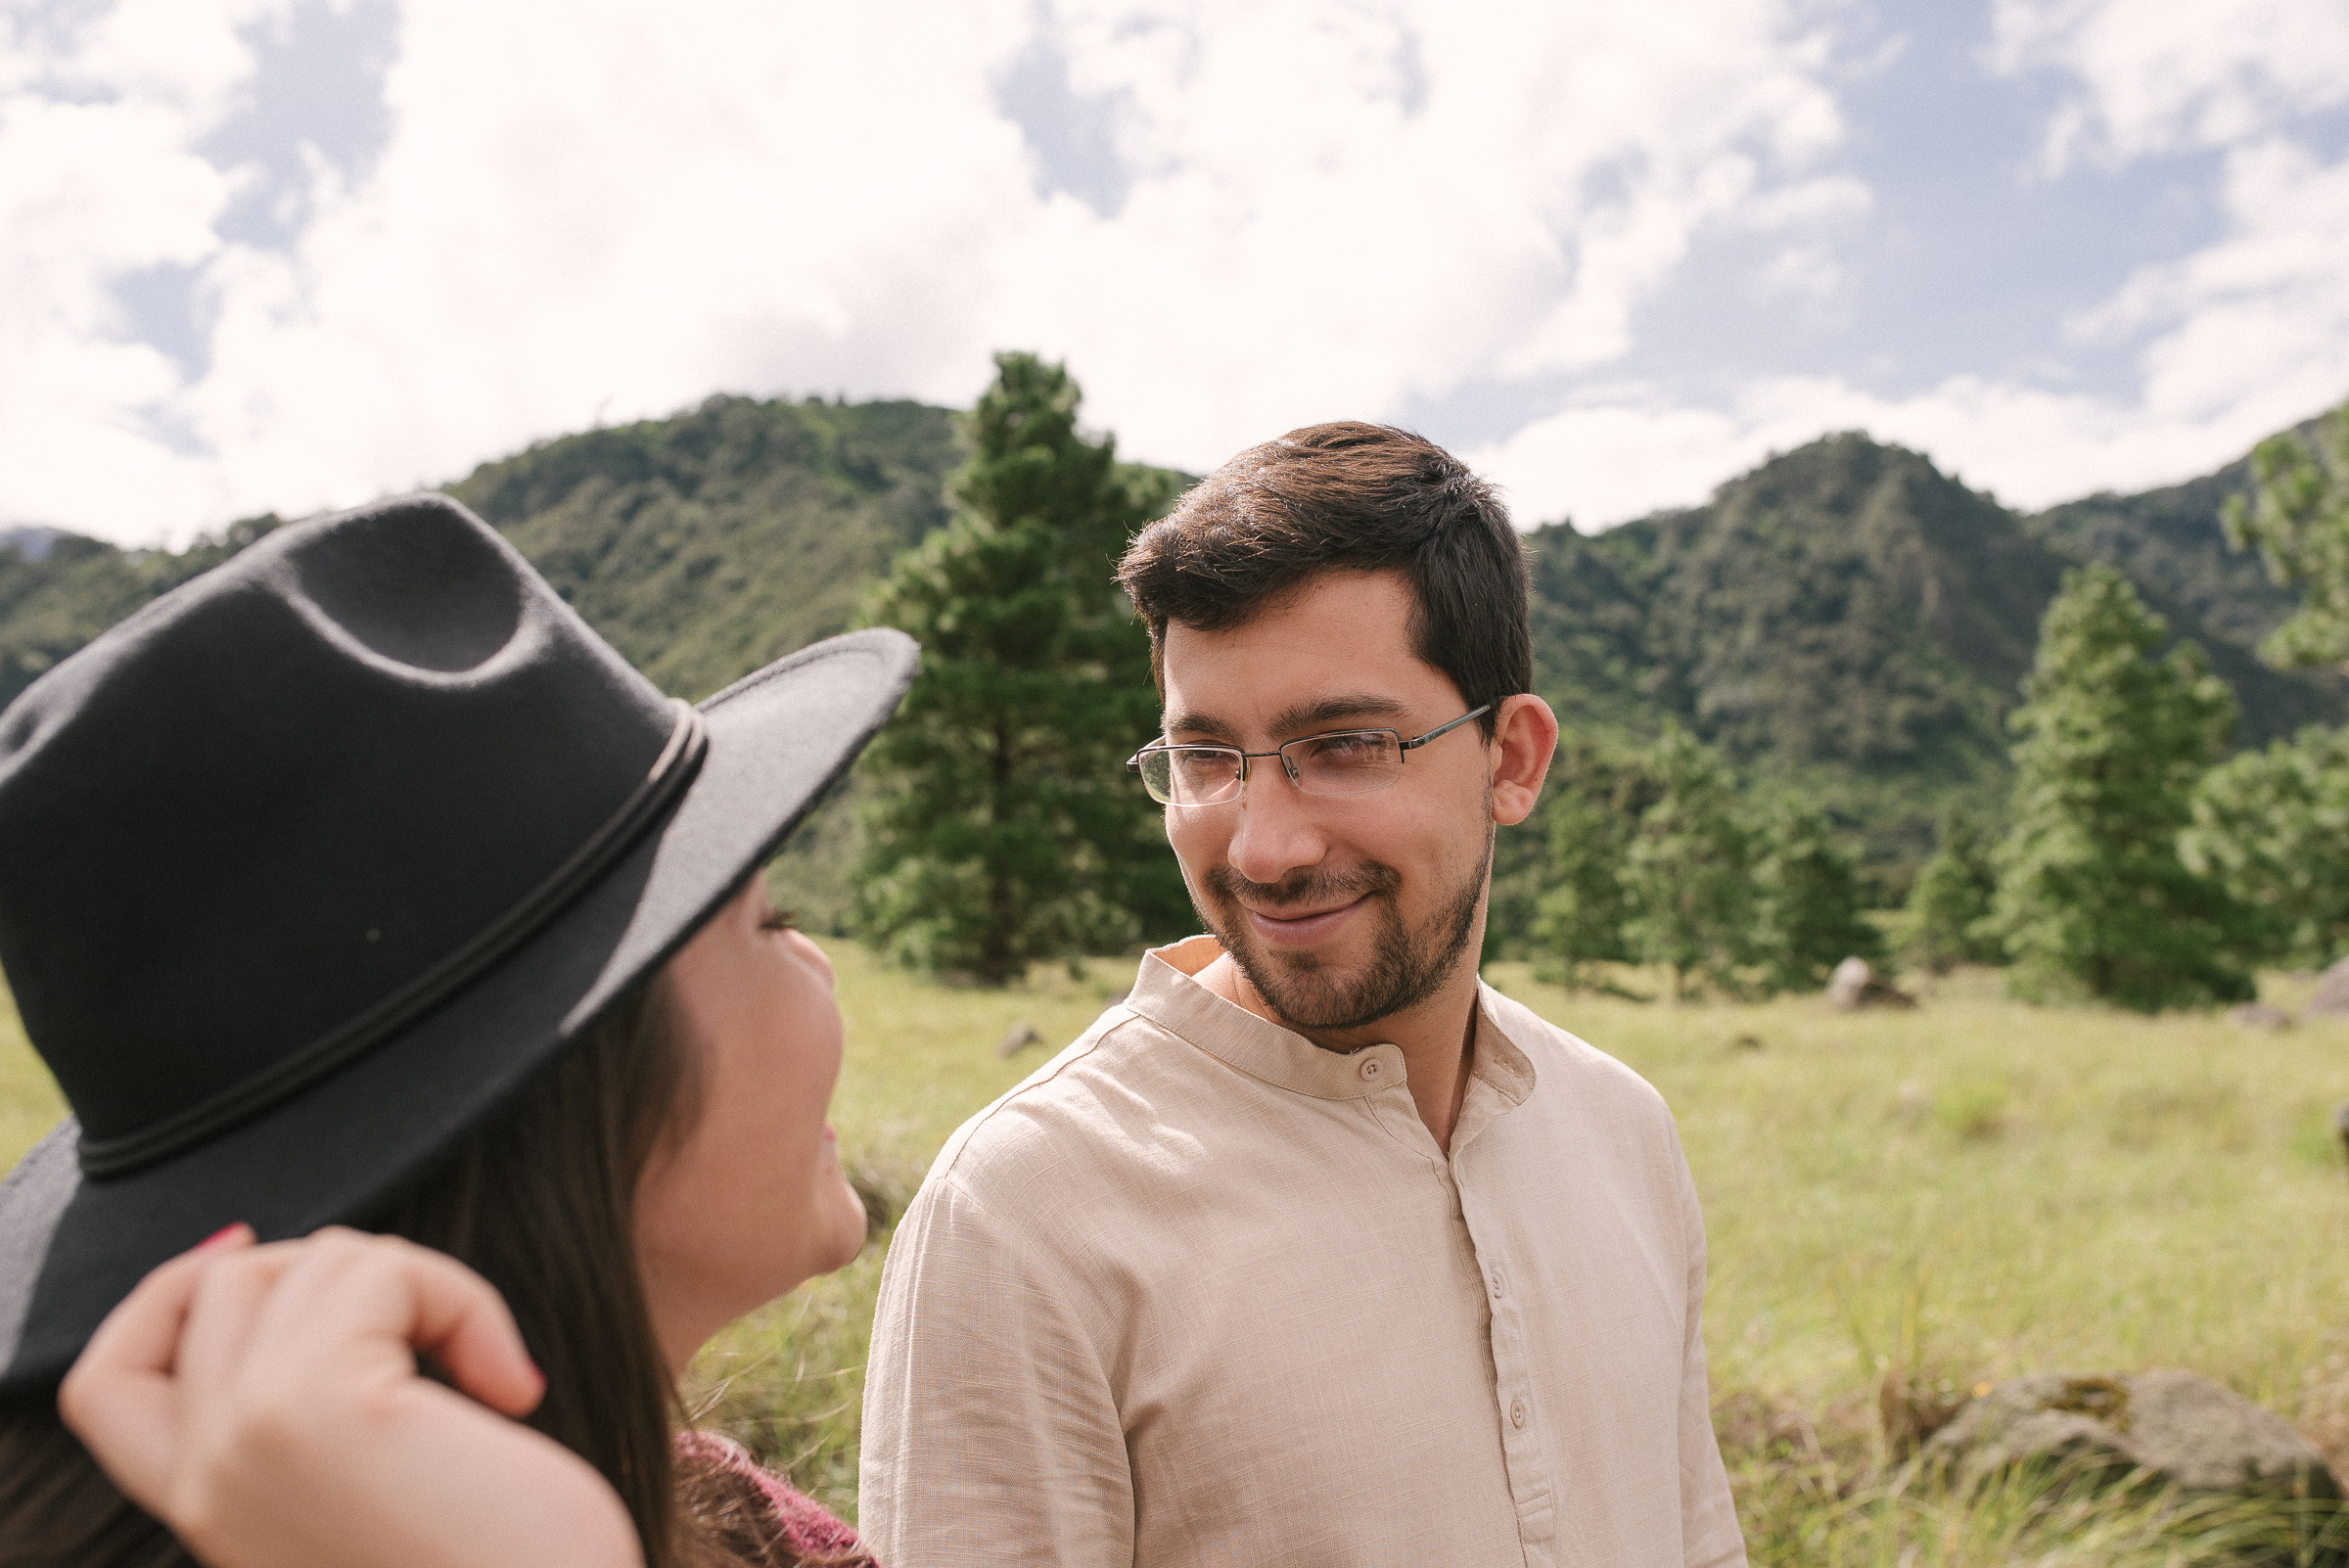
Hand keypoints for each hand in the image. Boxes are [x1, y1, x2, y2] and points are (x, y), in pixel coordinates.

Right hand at [60, 1225, 643, 1567]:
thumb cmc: (507, 1563)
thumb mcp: (376, 1489)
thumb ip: (311, 1420)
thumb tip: (310, 1280)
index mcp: (213, 1510)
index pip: (106, 1386)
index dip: (161, 1296)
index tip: (239, 1246)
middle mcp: (207, 1476)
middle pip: (222, 1287)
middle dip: (344, 1271)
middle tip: (441, 1338)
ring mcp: (244, 1437)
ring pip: (310, 1259)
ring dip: (423, 1285)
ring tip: (489, 1375)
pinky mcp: (309, 1405)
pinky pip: (381, 1266)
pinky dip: (464, 1300)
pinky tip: (512, 1388)